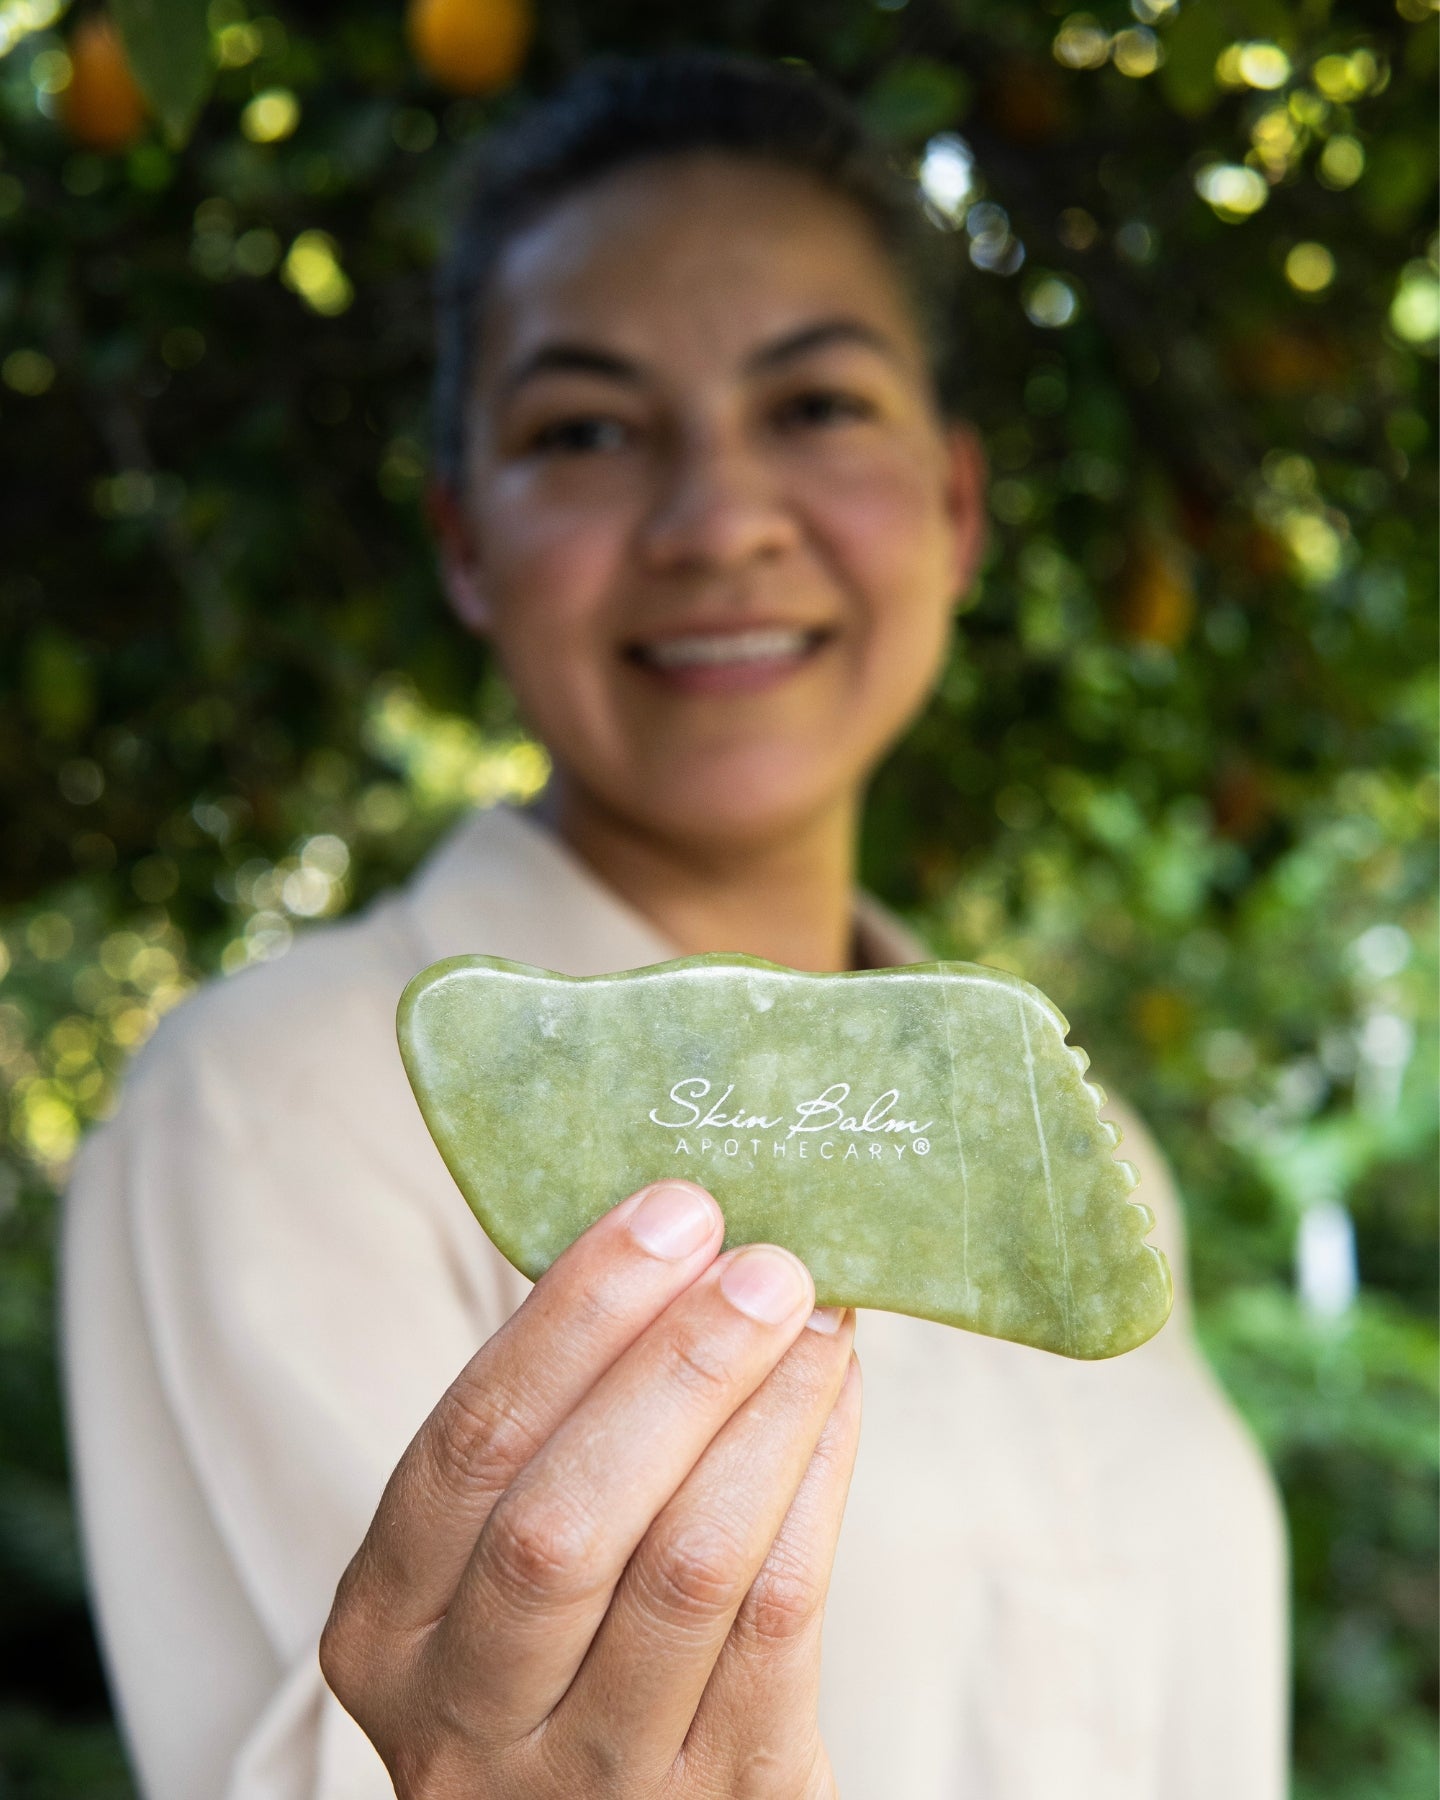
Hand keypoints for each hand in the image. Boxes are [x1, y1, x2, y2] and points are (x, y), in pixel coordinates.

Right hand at [320, 1179, 861, 1797]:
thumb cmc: (561, 1651)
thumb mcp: (498, 1565)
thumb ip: (551, 1433)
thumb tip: (671, 1244)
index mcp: (387, 1626)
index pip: (466, 1448)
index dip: (573, 1320)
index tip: (670, 1214)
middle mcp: (468, 1715)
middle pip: (565, 1520)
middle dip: (678, 1367)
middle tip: (765, 1264)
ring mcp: (594, 1780)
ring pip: (687, 1568)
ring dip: (768, 1416)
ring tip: (819, 1315)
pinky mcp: (725, 1799)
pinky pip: (778, 1622)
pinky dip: (816, 1488)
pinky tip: (834, 1402)